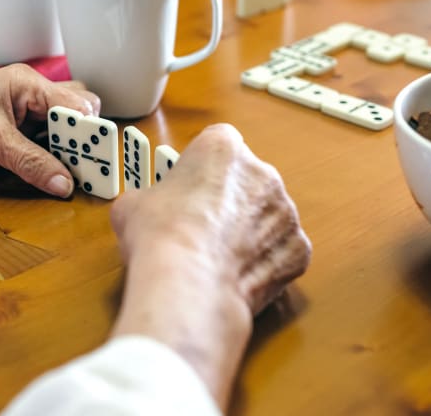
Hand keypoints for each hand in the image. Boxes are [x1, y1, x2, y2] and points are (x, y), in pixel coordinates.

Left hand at [0, 64, 99, 196]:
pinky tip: (57, 175)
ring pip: (58, 132)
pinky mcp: (8, 135)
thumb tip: (65, 183)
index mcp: (26, 83)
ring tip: (81, 175)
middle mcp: (26, 96)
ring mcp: (18, 116)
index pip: (75, 106)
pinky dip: (51, 160)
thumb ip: (32, 162)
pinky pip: (40, 146)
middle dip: (85, 141)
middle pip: (73, 115)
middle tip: (94, 168)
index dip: (89, 132)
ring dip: (68, 152)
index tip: (101, 157)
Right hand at [110, 123, 310, 315]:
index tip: (190, 188)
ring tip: (218, 257)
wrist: (188, 284)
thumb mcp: (133, 204)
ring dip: (250, 232)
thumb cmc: (161, 237)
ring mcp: (285, 212)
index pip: (219, 146)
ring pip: (267, 217)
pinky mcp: (297, 249)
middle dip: (230, 201)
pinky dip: (265, 264)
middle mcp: (262, 172)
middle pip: (248, 180)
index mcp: (222, 148)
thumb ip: (151, 197)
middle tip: (202, 226)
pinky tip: (237, 275)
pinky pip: (281, 252)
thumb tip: (146, 210)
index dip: (202, 169)